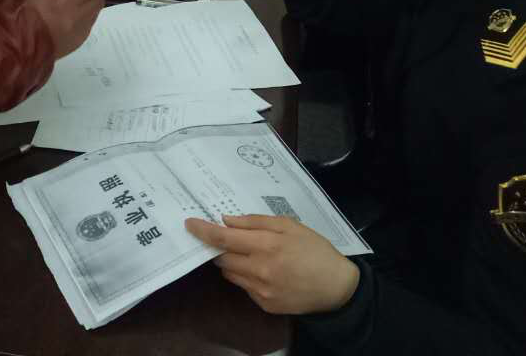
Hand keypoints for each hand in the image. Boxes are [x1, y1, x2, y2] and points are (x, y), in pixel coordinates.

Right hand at [23, 0, 103, 58]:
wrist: (16, 43)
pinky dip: (85, 15)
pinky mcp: (79, 41)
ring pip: (96, 10)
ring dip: (90, 1)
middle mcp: (77, 18)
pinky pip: (90, 23)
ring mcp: (79, 32)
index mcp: (64, 2)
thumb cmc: (21, 9)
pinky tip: (70, 14)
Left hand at [185, 214, 359, 314]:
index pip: (223, 238)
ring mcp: (261, 291)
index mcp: (266, 245)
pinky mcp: (264, 305)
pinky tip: (264, 271)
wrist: (336, 286)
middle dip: (219, 247)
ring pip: (230, 274)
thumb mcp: (289, 225)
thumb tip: (227, 220)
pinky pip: (244, 287)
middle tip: (226, 238)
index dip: (203, 231)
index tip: (189, 224)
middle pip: (222, 258)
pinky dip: (246, 276)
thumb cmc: (314, 249)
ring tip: (250, 254)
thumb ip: (256, 222)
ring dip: (232, 262)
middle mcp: (259, 270)